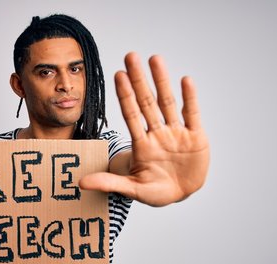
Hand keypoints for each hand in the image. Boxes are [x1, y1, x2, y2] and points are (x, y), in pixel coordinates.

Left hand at [80, 52, 209, 206]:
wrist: (181, 194)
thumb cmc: (154, 191)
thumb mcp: (132, 189)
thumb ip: (109, 183)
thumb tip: (80, 184)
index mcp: (142, 145)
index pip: (131, 115)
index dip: (125, 95)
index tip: (117, 75)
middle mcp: (158, 133)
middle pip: (147, 102)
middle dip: (139, 80)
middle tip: (130, 56)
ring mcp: (176, 133)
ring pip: (168, 103)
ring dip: (162, 82)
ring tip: (154, 59)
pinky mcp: (195, 137)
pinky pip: (192, 115)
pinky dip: (190, 99)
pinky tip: (185, 81)